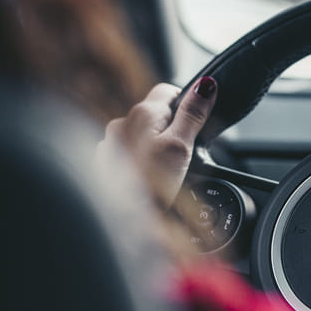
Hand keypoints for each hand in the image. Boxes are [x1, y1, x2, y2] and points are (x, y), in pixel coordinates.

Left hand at [96, 77, 217, 208]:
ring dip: (154, 147)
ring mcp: (109, 145)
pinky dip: (139, 163)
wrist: (117, 225)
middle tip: (182, 158)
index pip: (169, 90)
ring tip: (164, 174)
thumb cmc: (148, 189)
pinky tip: (146, 181)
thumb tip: (205, 84)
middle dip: (172, 130)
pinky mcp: (104, 165)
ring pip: (142, 135)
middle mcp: (120, 124)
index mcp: (142, 113)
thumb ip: (193, 113)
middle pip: (155, 114)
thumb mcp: (181, 147)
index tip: (194, 128)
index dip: (187, 105)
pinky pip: (128, 154)